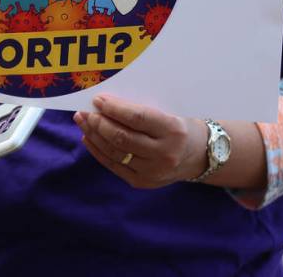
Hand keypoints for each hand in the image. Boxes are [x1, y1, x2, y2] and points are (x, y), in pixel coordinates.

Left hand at [74, 95, 207, 188]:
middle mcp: (164, 154)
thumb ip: (140, 111)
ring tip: (83, 121)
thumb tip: (106, 104)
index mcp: (173, 131)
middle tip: (86, 112)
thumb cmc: (180, 128)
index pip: (137, 118)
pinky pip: (114, 166)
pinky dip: (98, 151)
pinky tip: (89, 138)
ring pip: (115, 152)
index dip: (114, 108)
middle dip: (99, 123)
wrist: (199, 157)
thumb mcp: (169, 114)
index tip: (98, 100)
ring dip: (94, 135)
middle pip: (122, 138)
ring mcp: (152, 172)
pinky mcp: (142, 182)